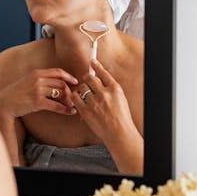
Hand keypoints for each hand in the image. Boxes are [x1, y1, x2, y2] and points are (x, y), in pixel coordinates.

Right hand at [0, 67, 78, 121]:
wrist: (3, 103)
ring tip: (73, 105)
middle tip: (74, 97)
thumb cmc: (15, 94)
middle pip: (61, 82)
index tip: (75, 82)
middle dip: (70, 90)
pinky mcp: (37, 102)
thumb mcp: (26, 81)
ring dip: (69, 100)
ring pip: (61, 93)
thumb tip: (52, 84)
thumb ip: (38, 80)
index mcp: (36, 73)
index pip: (57, 71)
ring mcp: (38, 90)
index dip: (69, 76)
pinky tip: (70, 112)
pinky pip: (56, 105)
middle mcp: (38, 79)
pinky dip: (66, 109)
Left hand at [71, 58, 142, 172]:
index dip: (97, 66)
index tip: (92, 62)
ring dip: (81, 89)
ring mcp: (95, 102)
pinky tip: (77, 100)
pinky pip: (75, 98)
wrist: (119, 133)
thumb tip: (99, 80)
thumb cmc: (121, 117)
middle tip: (86, 83)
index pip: (103, 73)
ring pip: (81, 87)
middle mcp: (105, 93)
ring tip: (84, 95)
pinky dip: (75, 97)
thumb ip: (110, 89)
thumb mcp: (121, 99)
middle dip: (86, 79)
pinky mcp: (86, 111)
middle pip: (89, 78)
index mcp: (115, 89)